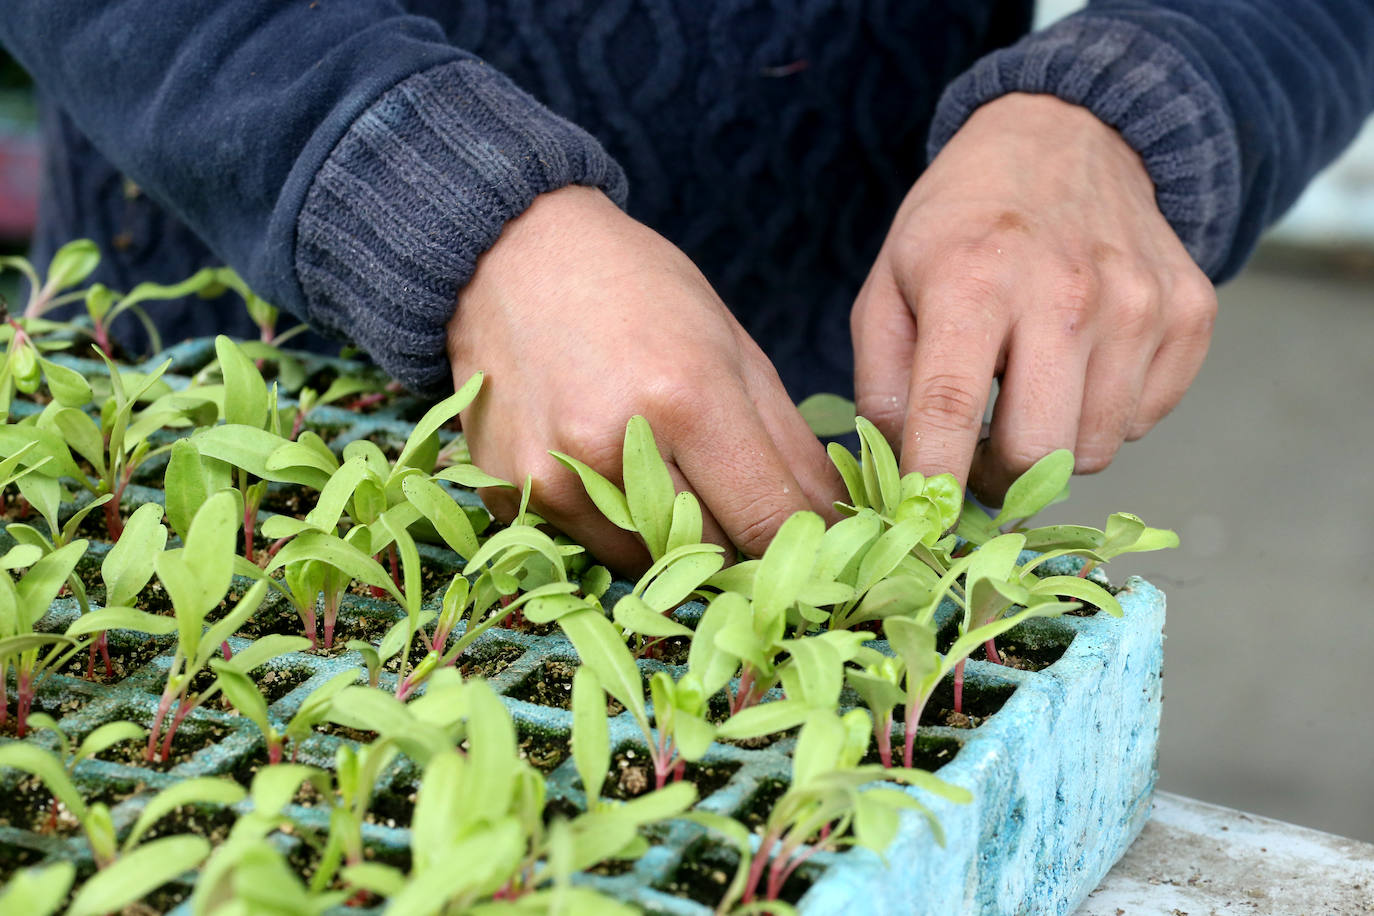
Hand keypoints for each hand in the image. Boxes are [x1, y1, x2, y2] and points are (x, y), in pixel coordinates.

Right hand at [447, 185, 841, 573]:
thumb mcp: (733, 347)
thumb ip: (789, 445)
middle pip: (711, 553)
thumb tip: (834, 523)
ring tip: (661, 470)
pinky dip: (612, 526)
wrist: (513, 257)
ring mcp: (552, 478)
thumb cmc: (637, 293)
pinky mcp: (511, 494)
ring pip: (649, 562)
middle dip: (737, 540)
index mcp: (685, 396)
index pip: (765, 522)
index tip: (812, 543)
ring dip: (672, 538)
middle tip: (733, 499)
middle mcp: (611, 446)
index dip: (799, 542)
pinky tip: (603, 466)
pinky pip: (586, 548)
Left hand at [851, 93, 1216, 501]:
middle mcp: (1067, 291)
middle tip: (979, 455)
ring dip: (1054, 443)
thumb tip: (901, 474)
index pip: (950, 412)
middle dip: (1000, 475)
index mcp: (974, 280)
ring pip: (1096, 446)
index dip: (934, 482)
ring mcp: (1139, 303)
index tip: (923, 522)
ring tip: (1028, 391)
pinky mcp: (1190, 313)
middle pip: (1038, 451)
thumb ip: (881, 385)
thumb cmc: (961, 224)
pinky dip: (1106, 413)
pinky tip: (1079, 366)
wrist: (1069, 137)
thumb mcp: (887, 286)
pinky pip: (1144, 418)